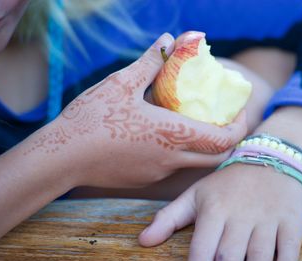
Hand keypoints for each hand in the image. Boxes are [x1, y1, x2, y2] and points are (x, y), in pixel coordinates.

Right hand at [27, 33, 246, 188]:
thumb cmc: (91, 118)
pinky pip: (171, 167)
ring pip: (194, 163)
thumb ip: (151, 62)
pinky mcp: (144, 180)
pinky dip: (178, 152)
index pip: (224, 140)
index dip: (239, 126)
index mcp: (172, 135)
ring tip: (191, 122)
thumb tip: (169, 39)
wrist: (61, 157)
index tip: (240, 111)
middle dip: (228, 139)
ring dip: (202, 145)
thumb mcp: (122, 83)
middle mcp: (171, 160)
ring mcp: (158, 174)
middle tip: (222, 119)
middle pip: (217, 157)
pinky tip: (160, 136)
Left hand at [139, 163, 301, 260]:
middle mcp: (240, 215)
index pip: (201, 251)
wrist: (272, 159)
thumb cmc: (229, 184)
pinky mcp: (292, 222)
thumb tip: (143, 241)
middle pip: (228, 260)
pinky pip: (288, 255)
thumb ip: (169, 217)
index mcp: (214, 209)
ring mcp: (268, 219)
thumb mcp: (197, 194)